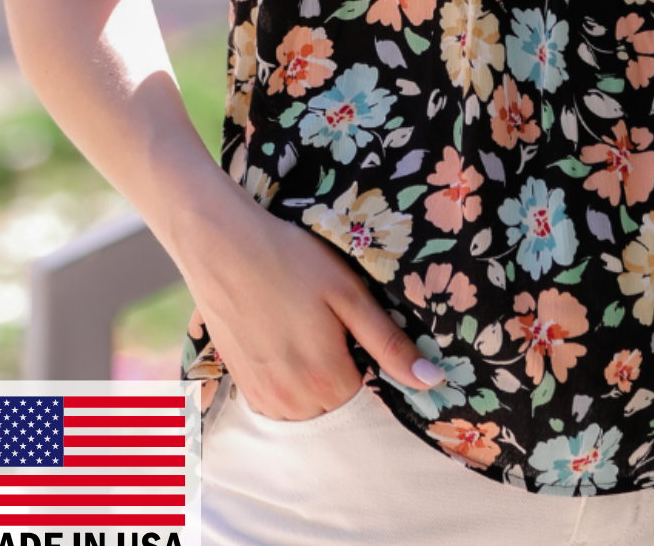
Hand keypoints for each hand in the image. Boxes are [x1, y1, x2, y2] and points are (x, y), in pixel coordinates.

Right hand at [181, 193, 442, 420]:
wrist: (220, 244)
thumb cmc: (289, 259)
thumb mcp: (348, 293)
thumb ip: (389, 343)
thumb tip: (433, 381)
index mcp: (325, 379)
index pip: (369, 395)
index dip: (371, 361)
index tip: (361, 328)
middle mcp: (292, 401)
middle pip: (338, 404)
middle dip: (346, 373)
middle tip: (335, 323)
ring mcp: (262, 397)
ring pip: (309, 407)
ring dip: (317, 381)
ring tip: (308, 328)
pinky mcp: (242, 386)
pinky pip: (281, 402)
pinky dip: (291, 382)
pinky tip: (287, 338)